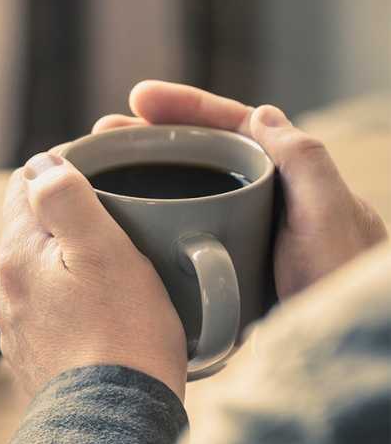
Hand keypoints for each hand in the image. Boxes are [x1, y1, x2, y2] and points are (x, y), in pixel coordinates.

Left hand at [0, 153, 186, 398]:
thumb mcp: (104, 250)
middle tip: (117, 224)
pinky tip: (101, 317)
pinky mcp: (32, 357)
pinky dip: (70, 304)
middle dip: (68, 219)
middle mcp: (5, 289)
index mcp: (17, 254)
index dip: (62, 170)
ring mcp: (15, 326)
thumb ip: (66, 198)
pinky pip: (49, 313)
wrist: (114, 422)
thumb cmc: (121, 334)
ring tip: (114, 274)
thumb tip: (41, 162)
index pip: (25, 185)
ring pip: (41, 272)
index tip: (101, 176)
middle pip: (33, 229)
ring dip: (69, 265)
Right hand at [93, 80, 387, 297]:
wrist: (340, 345)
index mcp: (291, 173)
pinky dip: (152, 216)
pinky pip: (184, 226)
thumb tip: (260, 113)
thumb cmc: (344, 283)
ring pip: (188, 187)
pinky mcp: (227, 261)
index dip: (185, 106)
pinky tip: (123, 224)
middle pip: (200, 151)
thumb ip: (305, 162)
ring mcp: (244, 227)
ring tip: (100, 167)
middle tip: (104, 130)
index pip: (232, 124)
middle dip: (151, 134)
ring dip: (144, 173)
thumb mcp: (328, 217)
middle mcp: (266, 194)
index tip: (139, 98)